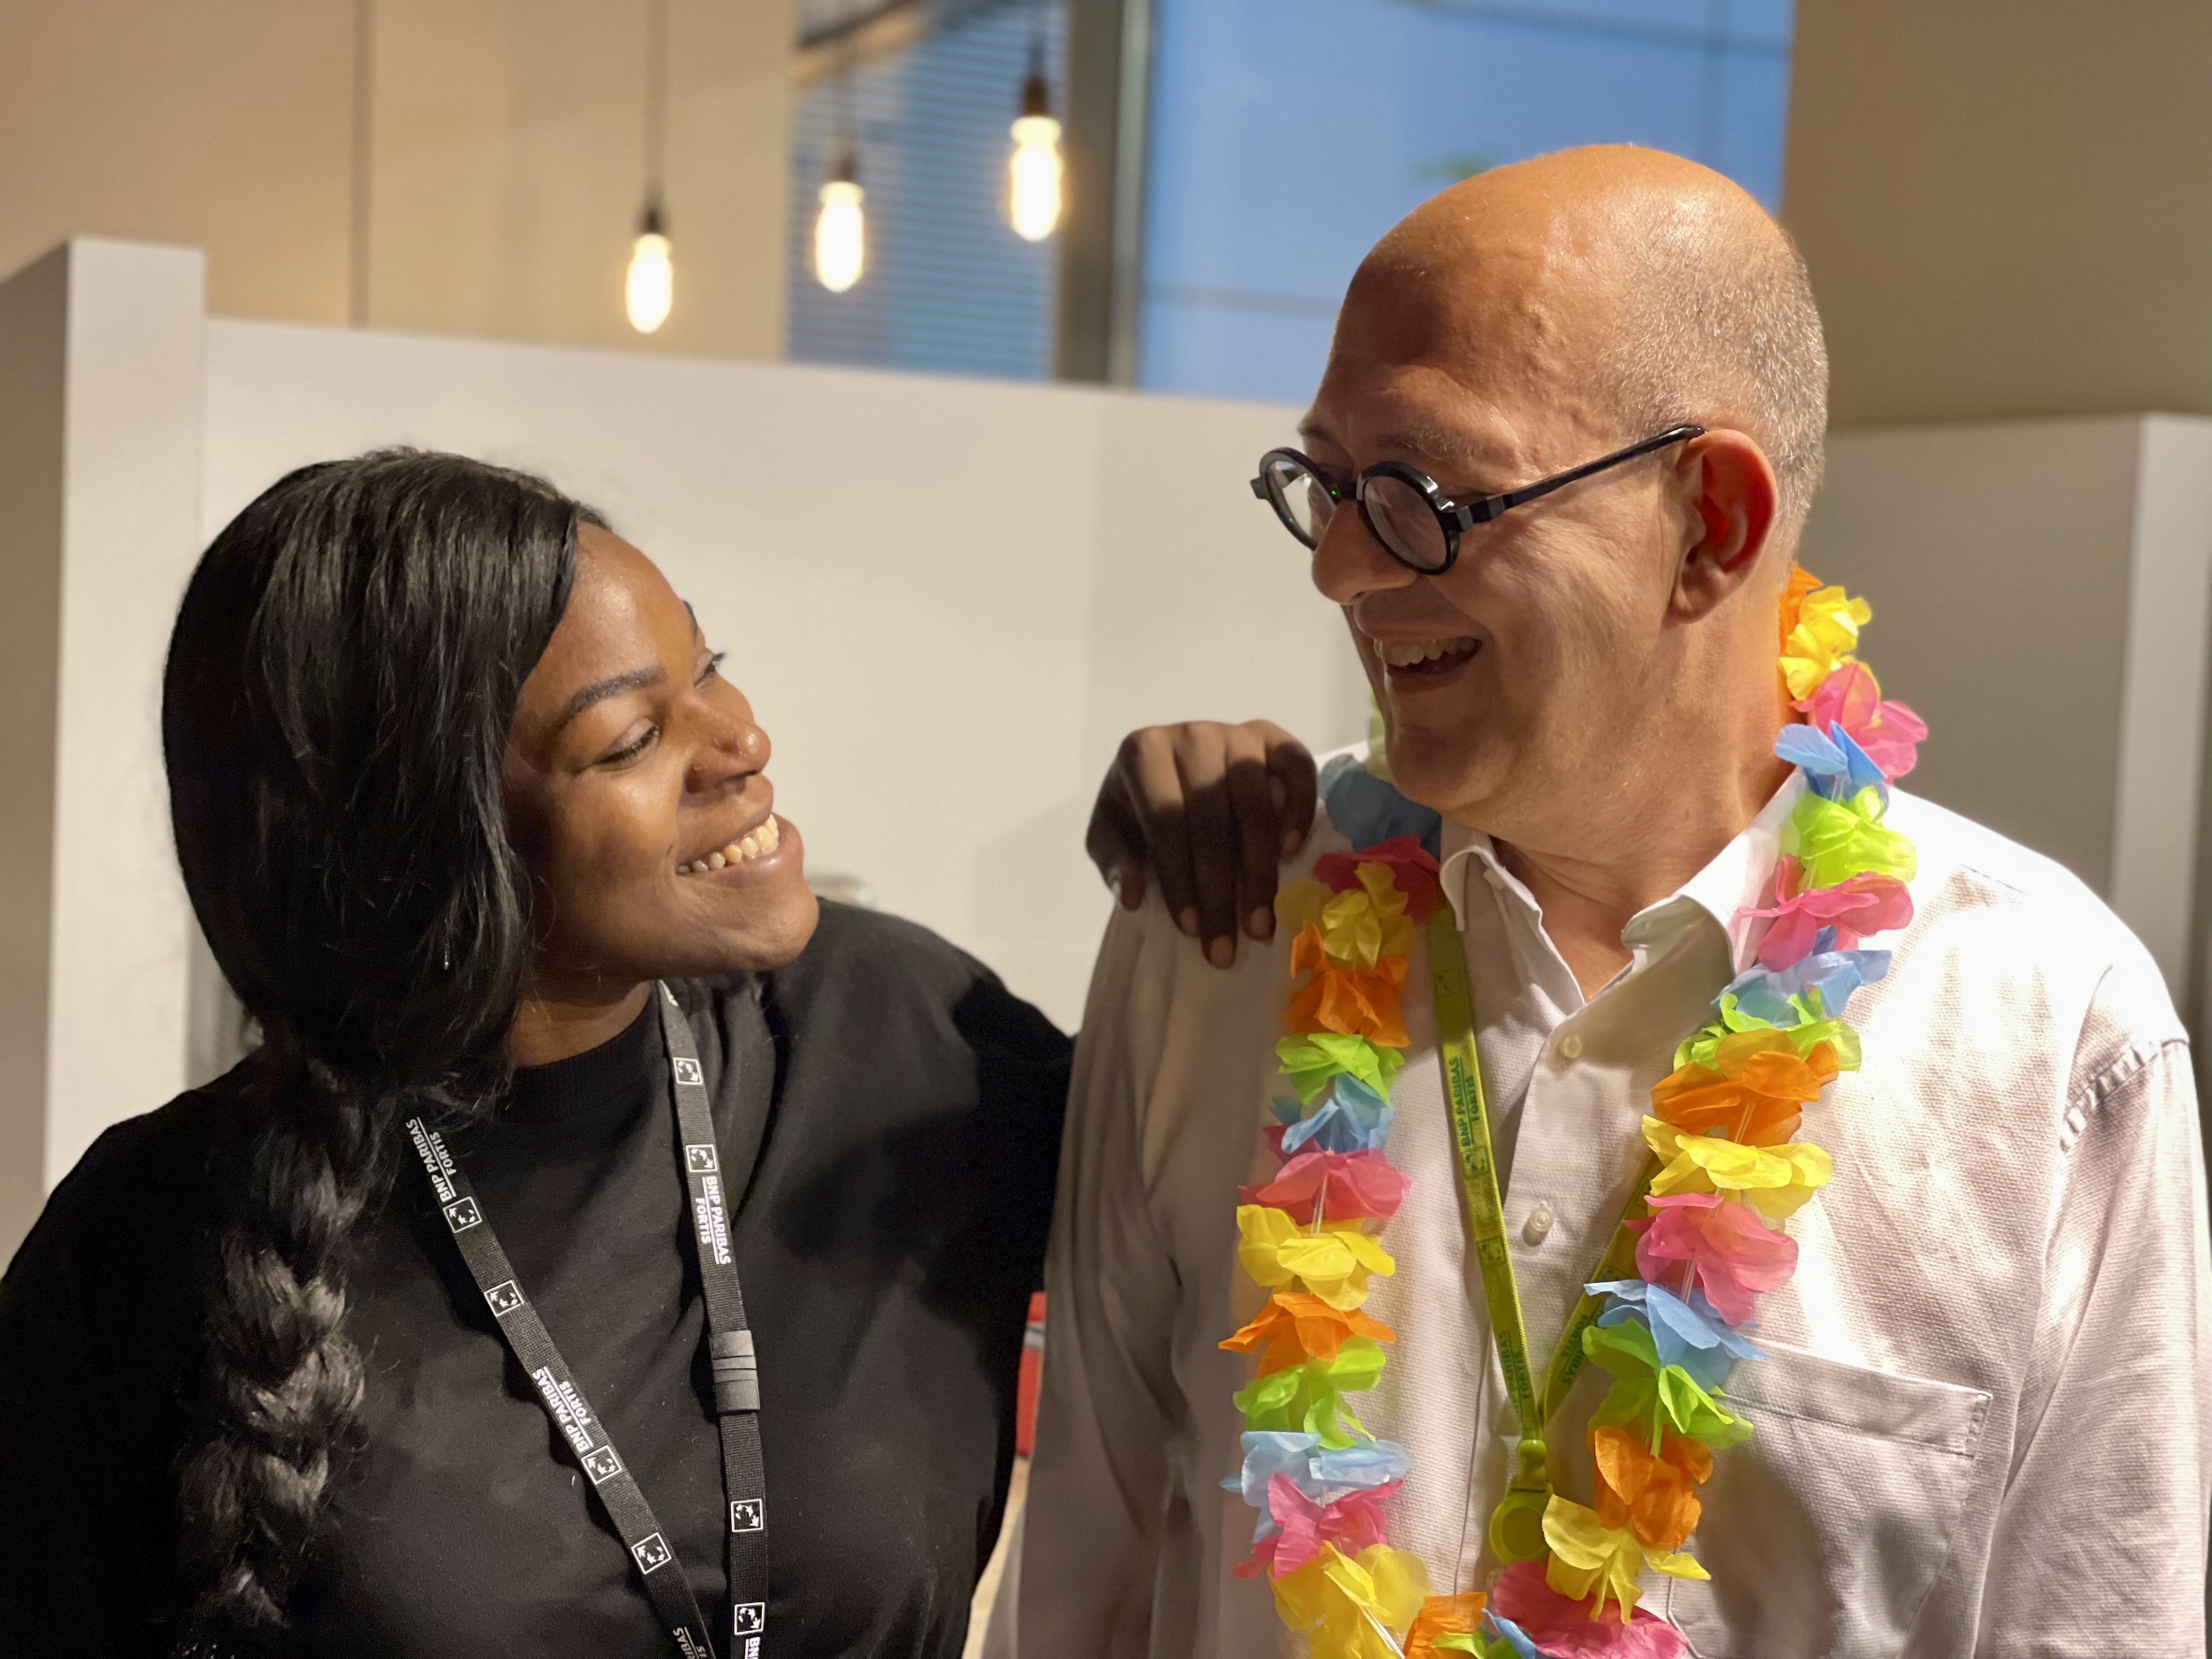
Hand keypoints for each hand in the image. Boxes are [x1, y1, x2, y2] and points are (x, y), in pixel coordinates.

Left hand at [1086, 721, 1317, 967]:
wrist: (1168, 771)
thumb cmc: (1136, 808)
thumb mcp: (1111, 835)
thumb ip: (1115, 863)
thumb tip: (1133, 897)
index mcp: (1143, 753)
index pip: (1166, 821)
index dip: (1179, 879)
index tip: (1191, 929)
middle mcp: (1191, 735)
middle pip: (1212, 819)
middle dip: (1219, 891)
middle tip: (1226, 945)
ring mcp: (1235, 733)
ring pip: (1255, 802)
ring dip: (1260, 869)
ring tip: (1259, 923)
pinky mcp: (1271, 737)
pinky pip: (1296, 766)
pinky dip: (1299, 808)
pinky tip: (1291, 852)